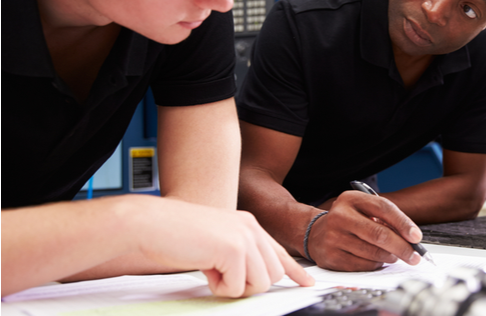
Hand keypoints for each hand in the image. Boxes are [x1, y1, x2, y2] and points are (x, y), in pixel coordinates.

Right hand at [131, 197, 314, 296]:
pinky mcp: (234, 250)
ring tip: (212, 271)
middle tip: (222, 276)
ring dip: (234, 287)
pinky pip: (238, 287)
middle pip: (273, 274)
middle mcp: (251, 228)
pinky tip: (205, 269)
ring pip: (260, 284)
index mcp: (247, 224)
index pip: (278, 252)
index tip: (307, 283)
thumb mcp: (214, 242)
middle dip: (249, 285)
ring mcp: (244, 237)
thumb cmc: (175, 235)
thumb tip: (252, 278)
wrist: (151, 224)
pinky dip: (219, 287)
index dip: (294, 271)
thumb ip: (236, 254)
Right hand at [306, 191, 422, 270]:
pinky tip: (378, 260)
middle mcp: (339, 216)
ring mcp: (333, 237)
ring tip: (396, 256)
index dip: (403, 223)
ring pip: (373, 252)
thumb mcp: (362, 209)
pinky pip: (363, 265)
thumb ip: (384, 218)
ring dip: (391, 257)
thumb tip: (410, 238)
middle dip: (402, 247)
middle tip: (415, 256)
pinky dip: (376, 265)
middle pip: (379, 234)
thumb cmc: (347, 221)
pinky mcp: (331, 257)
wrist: (314, 232)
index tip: (416, 237)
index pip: (383, 208)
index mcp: (350, 199)